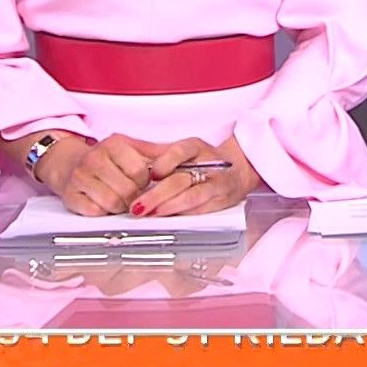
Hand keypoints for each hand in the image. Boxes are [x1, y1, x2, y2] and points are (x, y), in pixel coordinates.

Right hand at [42, 133, 158, 215]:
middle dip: (134, 197)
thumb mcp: (131, 149)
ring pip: (112, 202)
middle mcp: (95, 158)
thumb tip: (180, 154)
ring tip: (119, 199)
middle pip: (127, 190)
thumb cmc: (105, 159)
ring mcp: (80, 176)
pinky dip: (103, 212)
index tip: (141, 182)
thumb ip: (156, 152)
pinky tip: (103, 204)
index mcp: (114, 144)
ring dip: (120, 207)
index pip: (141, 172)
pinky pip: (94, 211)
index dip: (145, 183)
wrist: (69, 164)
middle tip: (131, 195)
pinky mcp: (70, 195)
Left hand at [130, 135, 262, 216]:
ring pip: (192, 197)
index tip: (150, 174)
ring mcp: (217, 184)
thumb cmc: (203, 160)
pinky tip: (167, 218)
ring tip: (149, 214)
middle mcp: (209, 164)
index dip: (165, 162)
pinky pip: (200, 210)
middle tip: (137, 206)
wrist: (238, 170)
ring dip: (168, 207)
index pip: (181, 151)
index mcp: (197, 147)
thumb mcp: (182, 150)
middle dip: (157, 195)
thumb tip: (128, 149)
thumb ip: (157, 152)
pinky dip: (182, 215)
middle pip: (182, 179)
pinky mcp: (221, 201)